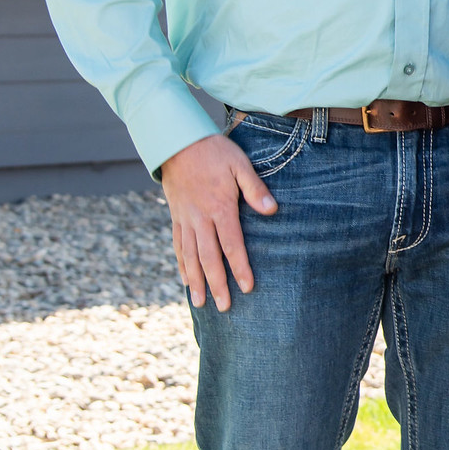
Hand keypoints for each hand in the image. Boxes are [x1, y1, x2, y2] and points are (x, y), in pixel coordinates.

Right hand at [160, 133, 276, 311]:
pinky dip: (181, 265)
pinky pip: (177, 245)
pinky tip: (185, 280)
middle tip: (225, 307)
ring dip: (196, 281)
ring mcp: (185, 219)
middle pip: (208, 258)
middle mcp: (199, 218)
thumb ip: (255, 189)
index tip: (247, 287)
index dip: (240, 267)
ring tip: (201, 303)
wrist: (178, 142)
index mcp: (219, 207)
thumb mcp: (240, 164)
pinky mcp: (176, 216)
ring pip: (190, 257)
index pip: (231, 244)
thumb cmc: (215, 152)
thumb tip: (272, 210)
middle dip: (217, 284)